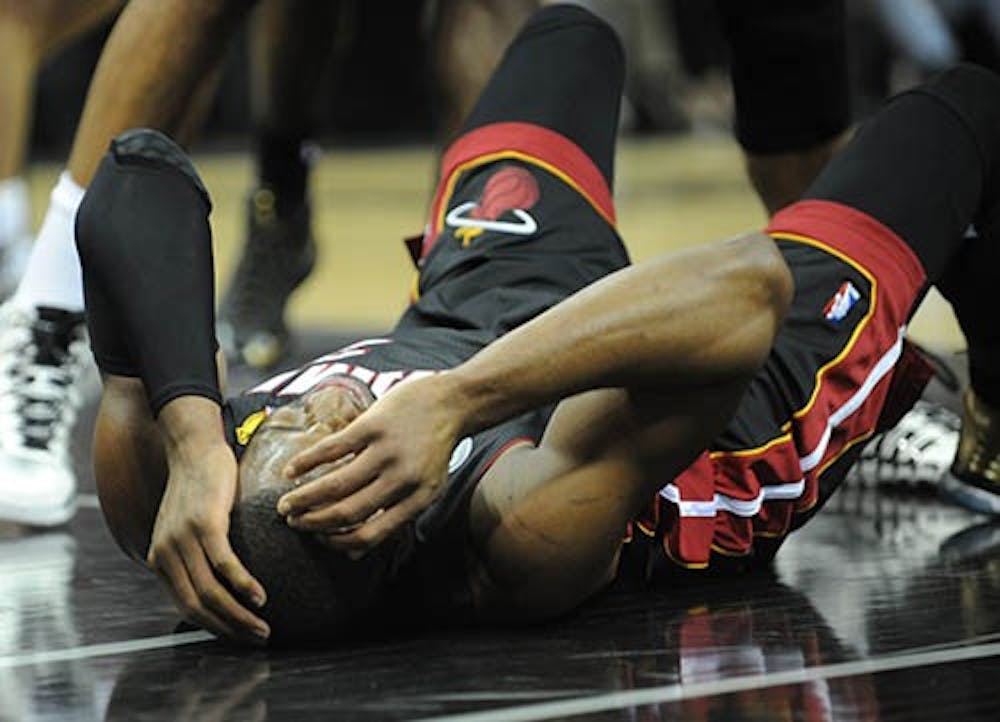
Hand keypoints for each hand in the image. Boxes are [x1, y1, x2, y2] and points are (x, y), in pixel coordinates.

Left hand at [148, 436, 269, 644]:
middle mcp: (165, 554)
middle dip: (230, 629)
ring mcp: (182, 539)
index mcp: (159, 559)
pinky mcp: (203, 523)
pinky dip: (242, 585)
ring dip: (239, 614)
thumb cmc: (199, 486)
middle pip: (198, 607)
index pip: (186, 608)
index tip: (241, 637)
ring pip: (210, 592)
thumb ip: (194, 554)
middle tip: (258, 639)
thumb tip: (220, 581)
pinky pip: (224, 564)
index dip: (215, 628)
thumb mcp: (187, 526)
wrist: (193, 448)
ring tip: (263, 626)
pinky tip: (260, 596)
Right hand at [277, 373, 462, 551]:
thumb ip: (393, 519)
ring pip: (335, 485)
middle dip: (314, 523)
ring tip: (286, 504)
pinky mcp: (372, 425)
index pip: (371, 534)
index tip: (319, 540)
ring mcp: (387, 450)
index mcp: (418, 499)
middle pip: (347, 512)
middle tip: (293, 523)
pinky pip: (330, 449)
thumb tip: (353, 556)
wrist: (451, 402)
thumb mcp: (426, 488)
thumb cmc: (433, 449)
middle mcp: (403, 478)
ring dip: (304, 498)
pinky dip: (305, 462)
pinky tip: (289, 471)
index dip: (338, 542)